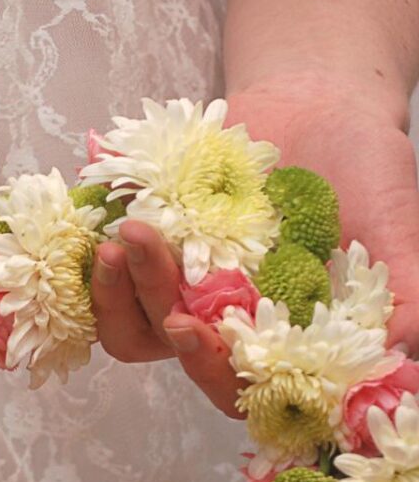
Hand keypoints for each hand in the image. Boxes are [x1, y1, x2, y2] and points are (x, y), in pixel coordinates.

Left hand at [91, 73, 418, 416]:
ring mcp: (178, 271)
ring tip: (123, 230)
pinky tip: (100, 205)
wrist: (319, 97)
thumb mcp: (396, 222)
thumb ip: (403, 290)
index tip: (189, 331)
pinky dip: (93, 235)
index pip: (235, 383)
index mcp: (277, 330)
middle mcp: (220, 310)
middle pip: (164, 343)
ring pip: (125, 308)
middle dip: (146, 303)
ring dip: (114, 280)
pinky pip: (103, 252)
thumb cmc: (365, 166)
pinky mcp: (148, 229)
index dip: (208, 370)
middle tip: (140, 250)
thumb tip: (405, 354)